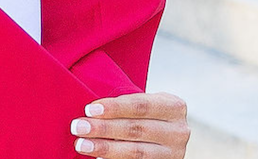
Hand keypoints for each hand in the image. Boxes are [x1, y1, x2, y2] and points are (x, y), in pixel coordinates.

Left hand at [68, 92, 188, 157]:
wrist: (165, 137)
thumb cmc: (147, 115)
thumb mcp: (146, 104)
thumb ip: (126, 104)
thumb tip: (90, 109)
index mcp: (174, 107)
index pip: (141, 105)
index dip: (115, 107)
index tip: (89, 109)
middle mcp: (179, 131)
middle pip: (136, 129)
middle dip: (103, 128)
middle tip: (78, 127)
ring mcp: (174, 153)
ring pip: (135, 152)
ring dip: (105, 148)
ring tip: (82, 145)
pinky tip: (98, 158)